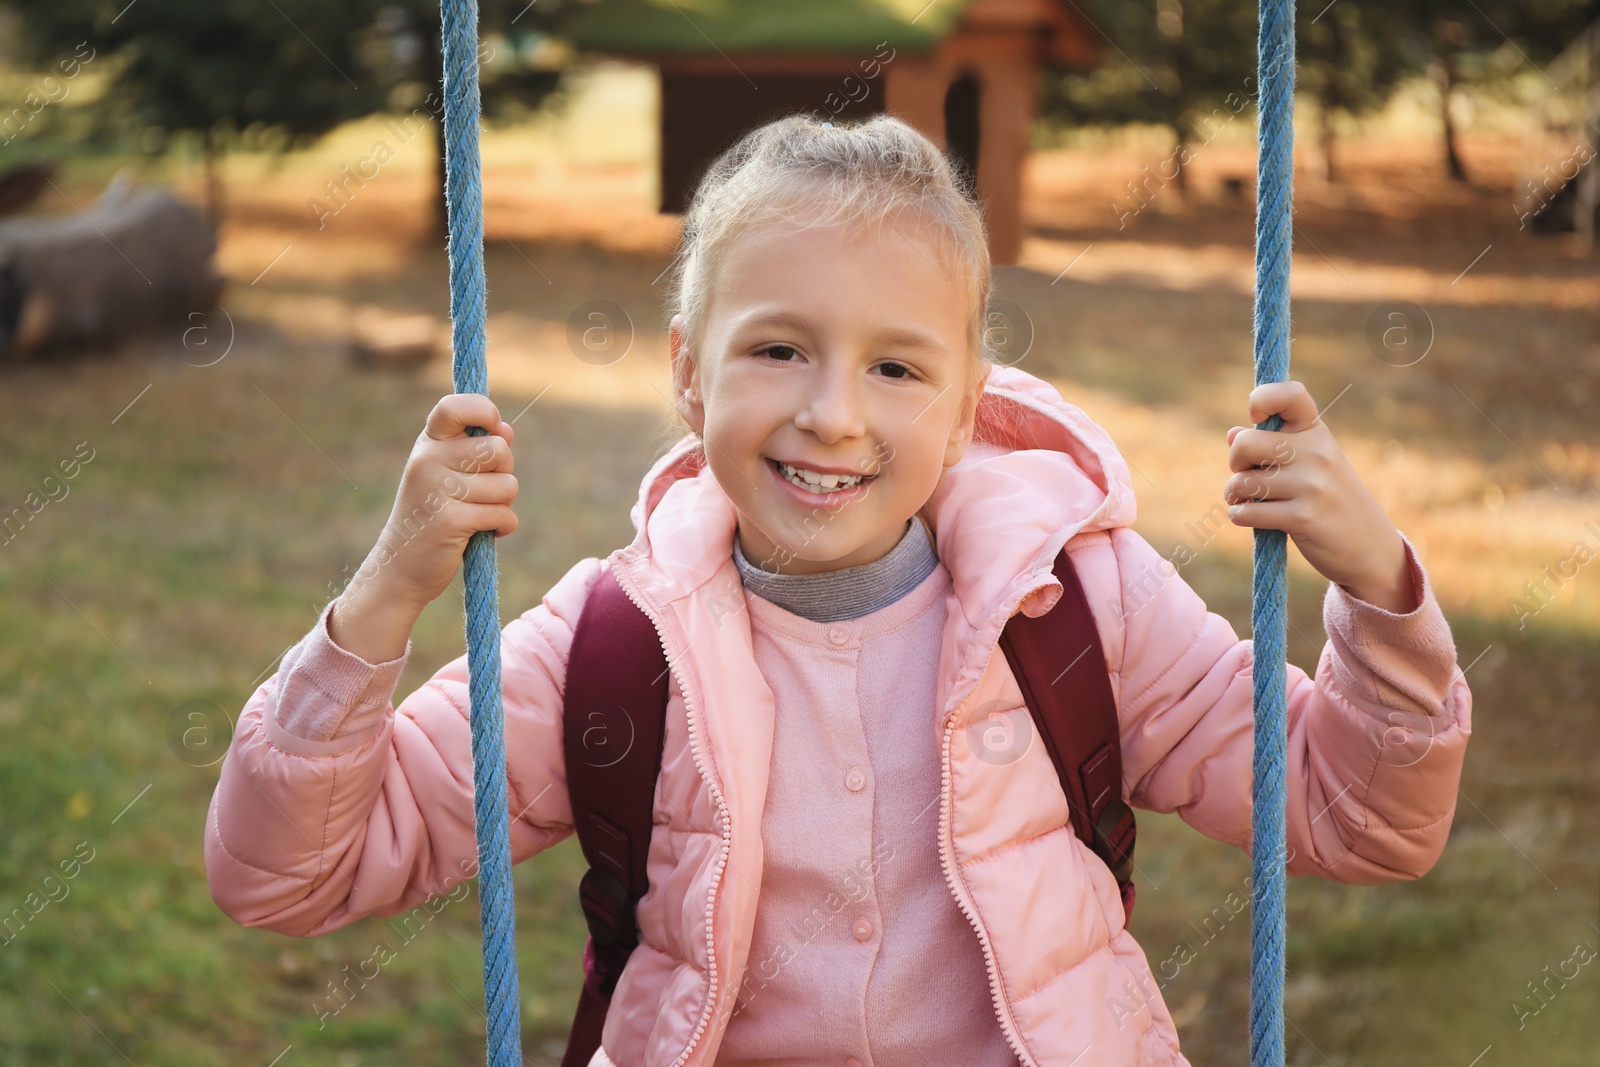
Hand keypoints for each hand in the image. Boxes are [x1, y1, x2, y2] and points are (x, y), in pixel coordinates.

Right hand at [358, 393, 518, 611]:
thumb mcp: (447, 476)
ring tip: (478, 515)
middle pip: (499, 449)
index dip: (484, 411)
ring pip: (507, 485)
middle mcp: (428, 459)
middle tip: (484, 493)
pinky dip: (503, 527)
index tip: (492, 428)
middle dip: (504, 473)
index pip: (456, 406)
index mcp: (427, 443)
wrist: (399, 569)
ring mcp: (437, 489)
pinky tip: (482, 534)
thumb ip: (476, 451)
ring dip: (504, 505)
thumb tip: (507, 430)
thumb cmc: (431, 518)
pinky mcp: (450, 520)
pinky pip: (503, 515)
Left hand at [1224, 381, 1415, 612]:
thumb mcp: (1311, 463)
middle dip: (1235, 461)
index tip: (1257, 419)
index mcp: (1317, 432)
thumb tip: (1232, 434)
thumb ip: (1272, 446)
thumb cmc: (1330, 499)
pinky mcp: (1302, 517)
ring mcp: (1311, 485)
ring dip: (1235, 494)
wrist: (1369, 546)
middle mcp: (1316, 453)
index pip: (1291, 394)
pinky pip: (1248, 512)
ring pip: (1242, 482)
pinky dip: (1240, 516)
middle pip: (1245, 443)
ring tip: (1246, 500)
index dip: (1262, 399)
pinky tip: (1250, 517)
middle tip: (1246, 473)